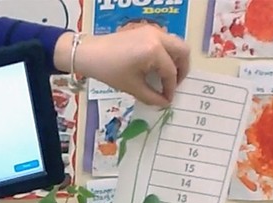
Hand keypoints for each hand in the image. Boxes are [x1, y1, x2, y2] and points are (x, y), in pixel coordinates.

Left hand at [56, 27, 189, 105]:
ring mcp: (153, 30)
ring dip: (175, 60)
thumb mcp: (131, 86)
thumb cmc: (109, 70)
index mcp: (154, 50)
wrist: (90, 53)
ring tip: (167, 77)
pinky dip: (166, 53)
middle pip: (183, 51)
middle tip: (174, 85)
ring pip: (176, 44)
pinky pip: (165, 41)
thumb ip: (151, 96)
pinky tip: (157, 67)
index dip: (171, 88)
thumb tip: (165, 103)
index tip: (168, 99)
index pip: (170, 72)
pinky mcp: (146, 30)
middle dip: (182, 69)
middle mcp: (158, 37)